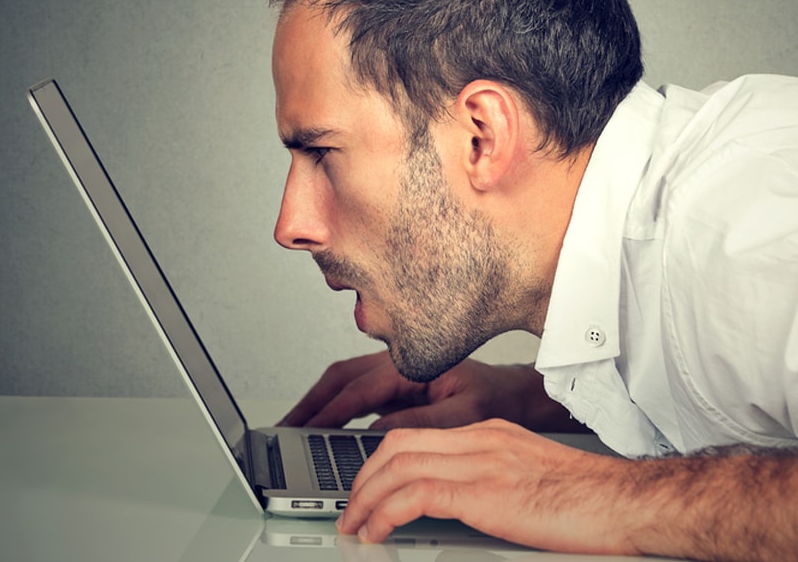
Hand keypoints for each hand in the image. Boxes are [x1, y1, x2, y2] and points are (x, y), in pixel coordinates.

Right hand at [279, 351, 580, 430]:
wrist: (514, 396)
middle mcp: (399, 365)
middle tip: (283, 428)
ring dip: (317, 403)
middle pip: (339, 379)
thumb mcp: (463, 415)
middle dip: (309, 402)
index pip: (358, 389)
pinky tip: (322, 427)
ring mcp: (395, 375)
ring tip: (293, 428)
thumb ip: (421, 422)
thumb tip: (377, 433)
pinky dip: (333, 408)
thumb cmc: (495, 399)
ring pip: (343, 383)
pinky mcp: (396, 389)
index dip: (328, 411)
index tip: (305, 430)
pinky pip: (355, 394)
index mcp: (412, 366)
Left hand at [336, 419, 642, 554]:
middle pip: (398, 443)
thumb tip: (462, 507)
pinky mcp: (486, 492)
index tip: (368, 488)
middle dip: (363, 477)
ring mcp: (484, 462)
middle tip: (350, 508)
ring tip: (355, 525)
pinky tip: (378, 531)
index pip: (419, 435)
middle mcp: (483, 440)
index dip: (381, 461)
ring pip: (398, 466)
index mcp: (492, 435)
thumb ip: (494, 482)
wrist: (626, 502)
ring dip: (366, 498)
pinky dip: (385, 513)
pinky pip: (416, 495)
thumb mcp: (532, 480)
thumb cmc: (591, 500)